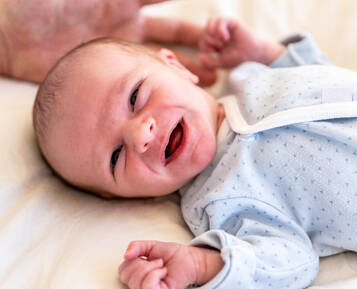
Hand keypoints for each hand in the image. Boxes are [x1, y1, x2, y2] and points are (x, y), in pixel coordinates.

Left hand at [0, 0, 214, 83]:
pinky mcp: (110, 77)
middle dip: (199, 40)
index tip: (218, 17)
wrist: (8, 39)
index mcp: (122, 0)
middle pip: (173, 32)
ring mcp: (119, 52)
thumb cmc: (38, 4)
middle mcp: (125, 24)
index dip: (192, 5)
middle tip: (222, 52)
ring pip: (164, 60)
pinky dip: (165, 88)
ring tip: (213, 79)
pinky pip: (145, 83)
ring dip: (188, 66)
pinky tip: (181, 98)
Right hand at [118, 240, 222, 288]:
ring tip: (161, 265)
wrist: (191, 258)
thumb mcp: (151, 245)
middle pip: (126, 278)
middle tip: (156, 261)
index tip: (146, 256)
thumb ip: (136, 246)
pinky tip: (164, 271)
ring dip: (149, 268)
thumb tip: (125, 255)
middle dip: (140, 264)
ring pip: (136, 283)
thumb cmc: (172, 254)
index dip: (132, 261)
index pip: (122, 272)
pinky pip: (148, 286)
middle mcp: (142, 286)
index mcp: (138, 275)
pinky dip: (155, 274)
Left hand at [198, 17, 285, 68]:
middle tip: (219, 47)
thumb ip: (209, 62)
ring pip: (210, 22)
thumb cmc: (238, 59)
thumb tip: (198, 55)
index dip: (204, 45)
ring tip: (221, 42)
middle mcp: (219, 32)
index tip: (213, 52)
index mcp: (216, 41)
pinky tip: (225, 37)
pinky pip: (220, 20)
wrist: (252, 56)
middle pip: (205, 30)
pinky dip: (219, 29)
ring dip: (212, 34)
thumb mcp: (221, 63)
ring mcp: (226, 26)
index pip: (202, 39)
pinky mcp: (232, 22)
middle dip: (208, 40)